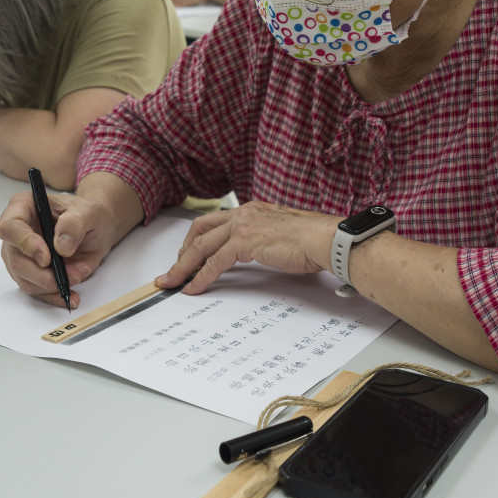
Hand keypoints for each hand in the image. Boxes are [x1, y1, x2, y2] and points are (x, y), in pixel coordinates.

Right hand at [0, 190, 124, 307]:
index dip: (25, 243)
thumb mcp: (89, 212)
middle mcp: (16, 232)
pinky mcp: (28, 273)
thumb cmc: (86, 215)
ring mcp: (19, 254)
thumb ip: (75, 224)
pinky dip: (53, 295)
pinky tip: (69, 294)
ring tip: (77, 275)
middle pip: (16, 259)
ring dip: (52, 284)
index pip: (10, 226)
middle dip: (43, 274)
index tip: (46, 257)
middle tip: (70, 275)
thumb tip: (61, 246)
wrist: (94, 229)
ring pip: (24, 279)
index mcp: (24, 207)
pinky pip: (35, 290)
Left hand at [157, 201, 339, 294]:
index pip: (216, 222)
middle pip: (200, 230)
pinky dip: (200, 277)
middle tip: (176, 269)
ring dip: (183, 266)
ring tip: (172, 282)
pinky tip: (193, 288)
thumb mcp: (282, 234)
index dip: (198, 239)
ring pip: (201, 246)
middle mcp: (244, 212)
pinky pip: (213, 263)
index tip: (190, 254)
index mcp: (253, 209)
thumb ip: (266, 239)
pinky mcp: (244, 242)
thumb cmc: (314, 239)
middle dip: (184, 251)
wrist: (325, 238)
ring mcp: (242, 226)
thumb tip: (261, 253)